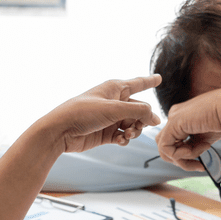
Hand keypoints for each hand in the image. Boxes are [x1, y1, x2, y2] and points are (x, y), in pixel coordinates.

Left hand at [40, 75, 161, 152]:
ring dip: (135, 131)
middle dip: (143, 118)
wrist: (61, 131)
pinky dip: (125, 139)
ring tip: (128, 135)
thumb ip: (138, 112)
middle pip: (139, 109)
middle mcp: (114, 102)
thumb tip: (156, 119)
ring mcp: (110, 118)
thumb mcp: (114, 109)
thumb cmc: (83, 113)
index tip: (160, 78)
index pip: (138, 83)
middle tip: (140, 126)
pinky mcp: (105, 133)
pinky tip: (121, 141)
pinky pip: (123, 136)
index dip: (150, 81)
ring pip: (133, 124)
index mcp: (115, 88)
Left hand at [156, 88, 220, 170]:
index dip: (186, 158)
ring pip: (165, 149)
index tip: (201, 165)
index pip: (173, 143)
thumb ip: (195, 146)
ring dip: (183, 159)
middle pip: (167, 147)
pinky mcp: (173, 123)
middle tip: (199, 165)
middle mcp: (175, 116)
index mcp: (183, 118)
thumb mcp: (206, 138)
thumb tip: (196, 163)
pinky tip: (194, 150)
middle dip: (181, 161)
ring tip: (201, 151)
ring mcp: (173, 118)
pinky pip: (166, 148)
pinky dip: (180, 155)